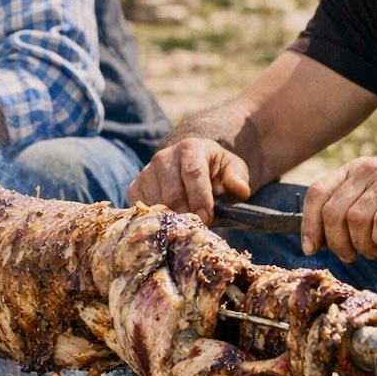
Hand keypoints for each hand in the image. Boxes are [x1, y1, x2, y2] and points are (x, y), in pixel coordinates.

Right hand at [127, 139, 251, 223]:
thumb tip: (240, 189)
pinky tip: (169, 220)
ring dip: (173, 219)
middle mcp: (164, 157)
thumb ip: (238, 178)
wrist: (190, 167)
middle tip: (198, 227)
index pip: (193, 174)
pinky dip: (156, 219)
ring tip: (186, 224)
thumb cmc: (214, 171)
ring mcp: (147, 172)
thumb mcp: (231, 169)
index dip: (200, 199)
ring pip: (157, 204)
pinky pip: (142, 208)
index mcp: (190, 148)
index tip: (207, 219)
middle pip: (173, 194)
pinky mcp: (135, 187)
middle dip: (187, 215)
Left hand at [300, 157, 376, 261]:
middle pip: (334, 212)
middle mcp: (369, 169)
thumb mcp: (375, 197)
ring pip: (356, 220)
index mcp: (354, 169)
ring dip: (362, 245)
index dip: (309, 224)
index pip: (317, 194)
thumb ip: (349, 210)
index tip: (311, 249)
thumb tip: (319, 240)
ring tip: (375, 249)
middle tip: (351, 255)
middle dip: (337, 243)